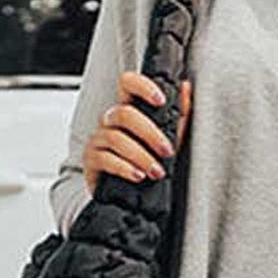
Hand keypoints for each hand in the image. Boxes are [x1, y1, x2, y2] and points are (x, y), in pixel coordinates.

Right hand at [84, 72, 191, 194]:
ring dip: (141, 156)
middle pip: (124, 114)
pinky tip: (138, 175)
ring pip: (116, 138)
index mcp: (128, 111)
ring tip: (156, 171)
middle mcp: (110, 121)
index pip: (127, 84)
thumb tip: (185, 88)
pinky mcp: (92, 159)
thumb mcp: (168, 138)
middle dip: (150, 133)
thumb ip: (177, 114)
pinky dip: (125, 168)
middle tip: (166, 151)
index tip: (161, 100)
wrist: (128, 194)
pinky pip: (105, 159)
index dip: (142, 87)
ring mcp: (98, 139)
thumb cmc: (146, 162)